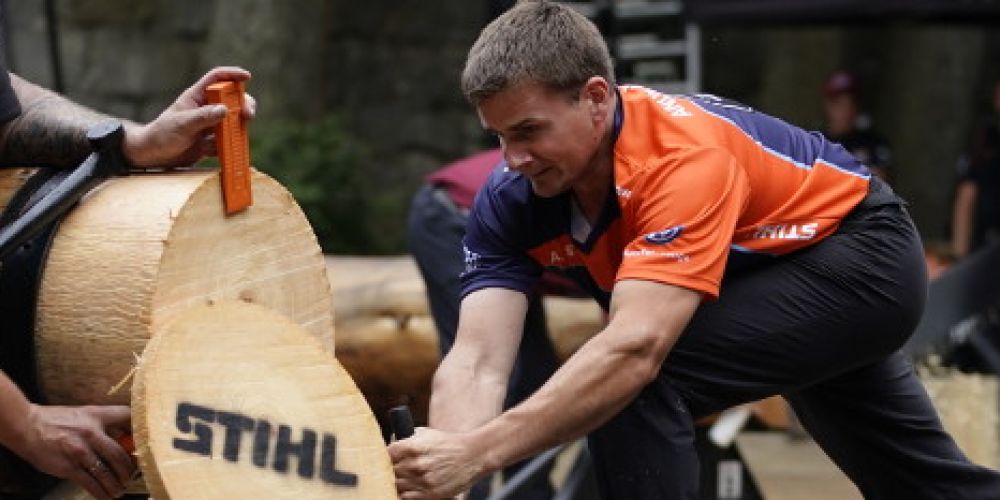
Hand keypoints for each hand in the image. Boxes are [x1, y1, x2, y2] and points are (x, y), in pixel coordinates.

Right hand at [13, 404, 134, 499]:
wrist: (27, 426)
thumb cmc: (57, 420)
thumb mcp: (84, 414)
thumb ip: (103, 424)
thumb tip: (124, 437)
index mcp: (97, 415)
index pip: (127, 416)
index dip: (141, 427)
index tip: (148, 440)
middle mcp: (91, 433)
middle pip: (121, 454)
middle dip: (129, 469)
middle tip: (133, 476)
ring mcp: (80, 451)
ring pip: (107, 472)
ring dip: (118, 484)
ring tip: (121, 489)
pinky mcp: (69, 467)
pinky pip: (90, 483)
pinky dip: (101, 492)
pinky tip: (107, 495)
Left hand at [122, 66, 255, 167]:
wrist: (153, 156)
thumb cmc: (162, 135)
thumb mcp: (182, 124)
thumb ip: (203, 117)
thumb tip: (225, 110)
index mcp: (197, 97)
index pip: (217, 79)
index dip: (232, 74)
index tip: (247, 76)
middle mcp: (206, 109)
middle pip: (232, 100)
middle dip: (244, 105)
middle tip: (247, 115)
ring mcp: (210, 125)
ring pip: (233, 122)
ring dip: (238, 128)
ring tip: (236, 136)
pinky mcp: (212, 141)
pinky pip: (227, 142)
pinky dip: (230, 146)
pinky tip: (223, 151)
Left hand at [388, 427, 491, 499]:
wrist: (472, 456)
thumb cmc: (447, 443)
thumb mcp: (425, 433)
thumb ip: (406, 438)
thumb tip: (388, 445)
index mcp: (412, 446)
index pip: (385, 454)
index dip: (382, 457)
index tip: (383, 458)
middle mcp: (416, 464)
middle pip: (389, 471)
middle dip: (389, 470)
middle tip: (392, 469)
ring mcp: (423, 481)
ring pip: (396, 485)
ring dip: (396, 482)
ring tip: (401, 478)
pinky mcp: (430, 494)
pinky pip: (407, 497)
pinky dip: (405, 493)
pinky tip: (408, 487)